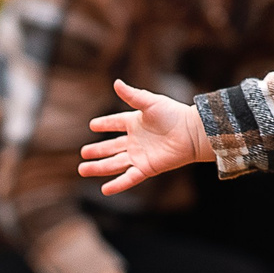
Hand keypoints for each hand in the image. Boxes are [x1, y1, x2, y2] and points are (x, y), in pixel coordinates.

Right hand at [79, 78, 211, 193]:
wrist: (191, 133)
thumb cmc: (174, 114)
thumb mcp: (150, 102)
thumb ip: (132, 95)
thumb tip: (116, 82)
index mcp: (135, 122)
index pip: (115, 123)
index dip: (105, 124)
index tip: (92, 125)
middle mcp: (136, 141)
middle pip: (111, 147)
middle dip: (97, 151)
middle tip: (83, 153)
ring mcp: (140, 156)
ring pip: (114, 163)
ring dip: (99, 167)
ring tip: (82, 169)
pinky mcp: (146, 168)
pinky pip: (129, 178)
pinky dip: (117, 185)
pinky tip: (104, 190)